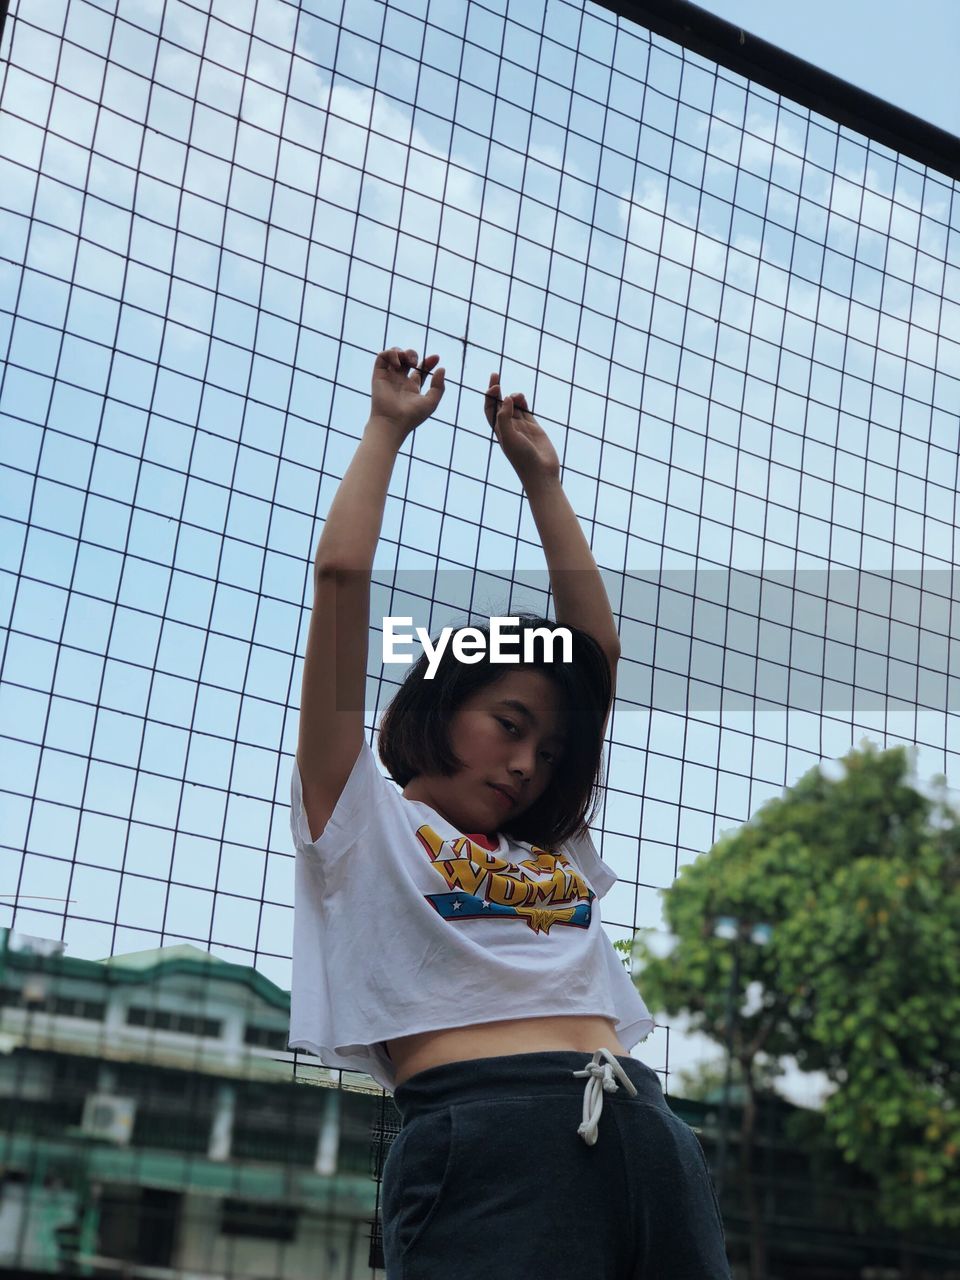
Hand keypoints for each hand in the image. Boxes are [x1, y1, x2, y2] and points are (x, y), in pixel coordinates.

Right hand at [369, 347, 444, 444]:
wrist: (393, 422)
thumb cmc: (412, 416)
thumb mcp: (431, 402)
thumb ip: (439, 386)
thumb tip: (441, 369)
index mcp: (412, 388)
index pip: (420, 370)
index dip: (428, 362)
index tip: (436, 358)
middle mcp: (400, 381)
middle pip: (406, 359)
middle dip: (412, 354)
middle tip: (415, 363)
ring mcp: (389, 377)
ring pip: (394, 355)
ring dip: (401, 352)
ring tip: (407, 362)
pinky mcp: (379, 375)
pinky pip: (382, 356)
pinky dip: (390, 354)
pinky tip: (398, 364)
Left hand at [484, 373, 560, 488]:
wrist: (541, 472)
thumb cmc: (523, 458)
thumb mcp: (509, 438)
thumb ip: (505, 418)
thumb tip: (506, 397)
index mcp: (499, 431)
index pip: (489, 410)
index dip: (489, 396)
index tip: (494, 386)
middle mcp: (508, 428)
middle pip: (499, 404)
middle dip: (495, 390)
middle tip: (494, 373)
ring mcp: (521, 427)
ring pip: (513, 406)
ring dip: (512, 396)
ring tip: (517, 395)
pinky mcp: (534, 427)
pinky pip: (525, 410)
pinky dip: (522, 401)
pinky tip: (522, 397)